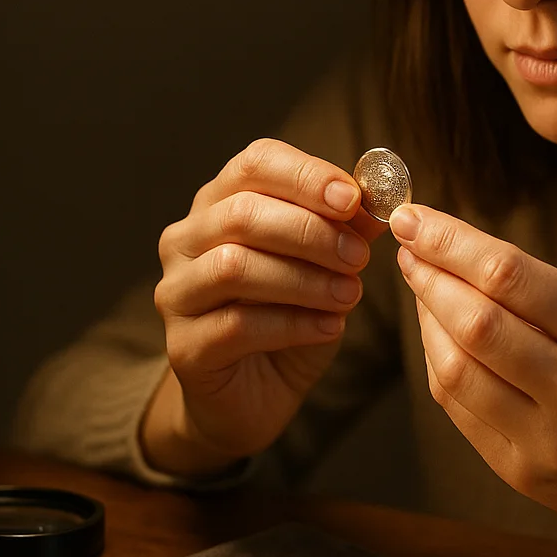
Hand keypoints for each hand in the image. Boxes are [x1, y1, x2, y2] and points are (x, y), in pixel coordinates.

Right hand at [144, 138, 389, 475]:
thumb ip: (347, 228)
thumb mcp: (327, 265)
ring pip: (233, 266)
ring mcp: (176, 292)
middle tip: (359, 257)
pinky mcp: (183, 345)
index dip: (306, 175)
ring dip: (304, 279)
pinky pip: (236, 325)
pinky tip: (330, 327)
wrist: (253, 394)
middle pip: (242, 213)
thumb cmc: (289, 314)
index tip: (353, 198)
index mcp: (220, 202)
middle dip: (310, 232)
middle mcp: (187, 240)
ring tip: (350, 294)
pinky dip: (294, 323)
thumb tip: (379, 198)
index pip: (255, 163)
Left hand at [388, 203, 556, 556]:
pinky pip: (462, 412)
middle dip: (430, 276)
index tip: (415, 217)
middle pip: (476, 322)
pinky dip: (442, 367)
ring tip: (422, 289)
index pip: (510, 274)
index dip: (450, 241)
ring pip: (457, 371)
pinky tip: (439, 340)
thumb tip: (458, 257)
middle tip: (408, 247)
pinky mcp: (528, 475)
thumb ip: (547, 298)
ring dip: (427, 322)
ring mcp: (551, 439)